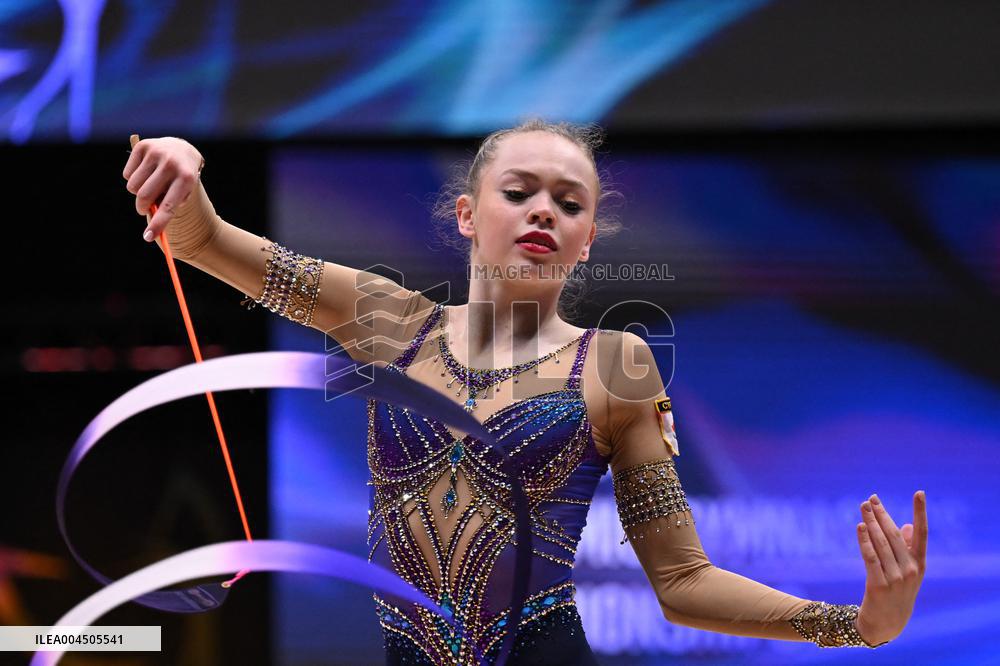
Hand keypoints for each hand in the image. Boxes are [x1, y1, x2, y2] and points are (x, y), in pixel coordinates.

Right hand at [122, 135, 203, 241]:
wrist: (182, 150)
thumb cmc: (181, 179)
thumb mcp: (183, 193)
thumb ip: (167, 208)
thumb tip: (151, 231)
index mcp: (186, 179)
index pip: (169, 206)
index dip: (158, 223)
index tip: (148, 237)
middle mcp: (171, 164)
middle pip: (144, 197)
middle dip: (142, 208)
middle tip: (146, 209)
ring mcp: (156, 153)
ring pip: (132, 187)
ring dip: (137, 192)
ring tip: (150, 186)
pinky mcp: (142, 146)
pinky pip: (127, 174)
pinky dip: (133, 178)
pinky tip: (145, 172)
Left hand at [854, 490, 926, 645]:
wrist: (887, 623)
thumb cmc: (897, 592)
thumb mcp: (907, 572)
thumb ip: (908, 548)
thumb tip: (907, 524)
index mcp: (920, 564)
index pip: (922, 533)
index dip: (921, 512)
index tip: (920, 492)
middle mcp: (910, 570)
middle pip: (895, 535)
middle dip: (883, 514)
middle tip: (871, 498)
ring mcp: (895, 578)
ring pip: (881, 543)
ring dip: (871, 523)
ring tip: (864, 506)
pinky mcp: (878, 585)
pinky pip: (870, 557)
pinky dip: (864, 540)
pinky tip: (860, 526)